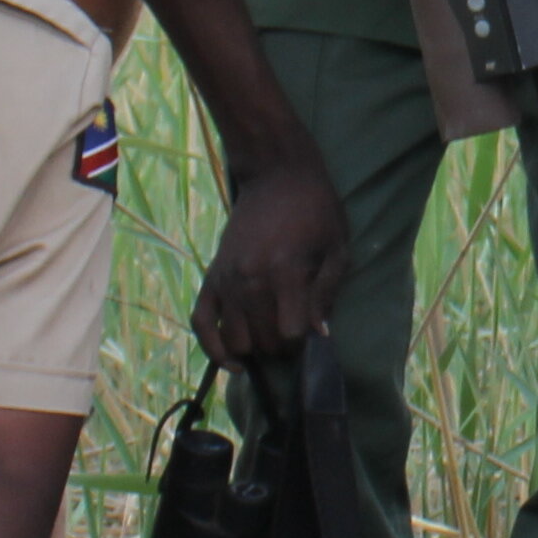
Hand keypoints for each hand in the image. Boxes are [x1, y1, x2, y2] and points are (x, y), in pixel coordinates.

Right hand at [194, 155, 353, 373]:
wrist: (277, 175)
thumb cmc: (316, 210)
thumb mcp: (336, 249)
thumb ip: (326, 294)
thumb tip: (320, 336)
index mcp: (285, 272)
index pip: (290, 334)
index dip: (305, 342)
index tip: (314, 333)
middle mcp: (250, 279)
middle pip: (262, 341)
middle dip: (281, 349)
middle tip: (295, 336)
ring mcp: (226, 279)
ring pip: (233, 340)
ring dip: (253, 349)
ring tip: (270, 340)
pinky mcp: (211, 276)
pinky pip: (200, 322)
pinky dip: (212, 348)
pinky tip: (232, 361)